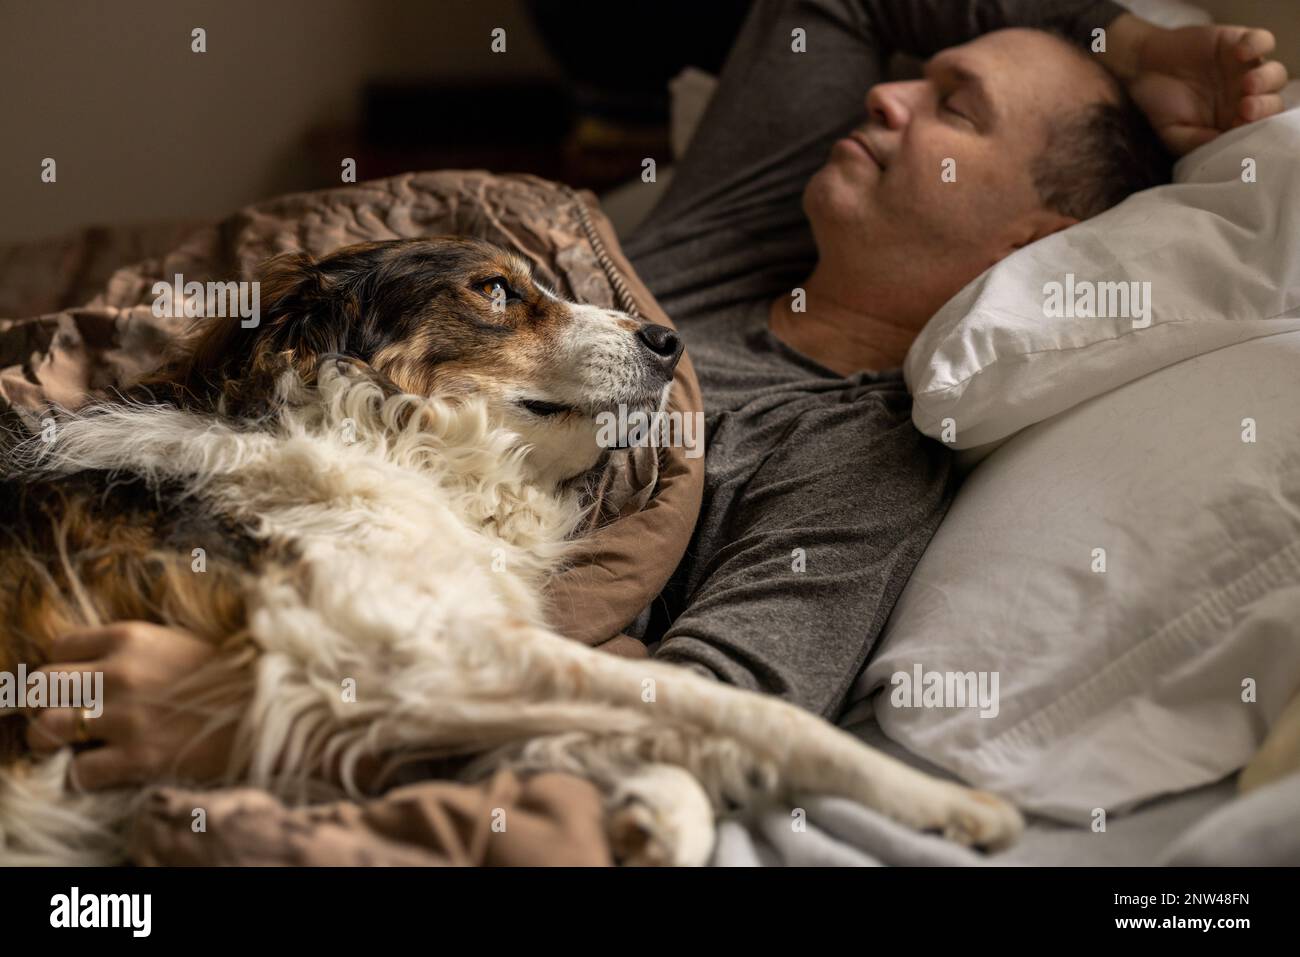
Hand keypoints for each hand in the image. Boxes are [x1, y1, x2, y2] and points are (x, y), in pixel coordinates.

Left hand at [23, 622, 241, 788]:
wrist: (274, 710)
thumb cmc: (232, 676)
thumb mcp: (179, 641)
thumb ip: (134, 650)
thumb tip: (95, 667)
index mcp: (131, 637)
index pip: (58, 647)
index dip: (63, 668)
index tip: (77, 683)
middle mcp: (120, 673)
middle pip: (41, 686)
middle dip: (49, 704)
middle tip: (70, 716)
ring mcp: (126, 718)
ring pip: (46, 729)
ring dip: (56, 740)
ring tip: (78, 745)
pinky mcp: (138, 758)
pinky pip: (78, 771)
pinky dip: (84, 774)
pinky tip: (106, 767)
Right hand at [1108, 14, 1289, 154]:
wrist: (1141, 70)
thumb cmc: (1159, 106)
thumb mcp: (1172, 134)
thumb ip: (1195, 142)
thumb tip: (1218, 145)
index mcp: (1233, 122)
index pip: (1257, 128)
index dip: (1254, 129)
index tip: (1238, 128)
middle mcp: (1245, 97)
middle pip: (1272, 102)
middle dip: (1264, 107)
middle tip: (1245, 108)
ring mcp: (1245, 70)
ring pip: (1274, 74)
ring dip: (1266, 80)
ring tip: (1247, 84)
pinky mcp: (1239, 43)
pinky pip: (1261, 41)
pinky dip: (1256, 45)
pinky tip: (1239, 53)